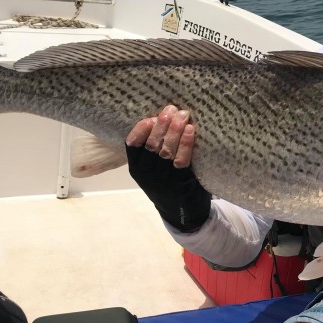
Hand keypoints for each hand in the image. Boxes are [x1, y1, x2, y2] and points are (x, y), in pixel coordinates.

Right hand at [125, 106, 210, 231]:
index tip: (151, 116)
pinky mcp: (180, 185)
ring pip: (166, 152)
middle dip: (161, 124)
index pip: (132, 144)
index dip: (141, 129)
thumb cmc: (168, 183)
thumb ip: (154, 149)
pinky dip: (186, 144)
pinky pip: (181, 161)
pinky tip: (190, 131)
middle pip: (151, 145)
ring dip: (174, 130)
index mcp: (137, 168)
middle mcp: (146, 175)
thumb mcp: (153, 168)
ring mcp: (163, 181)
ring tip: (183, 115)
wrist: (183, 213)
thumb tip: (163, 116)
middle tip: (172, 109)